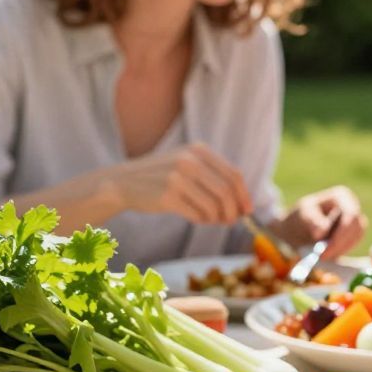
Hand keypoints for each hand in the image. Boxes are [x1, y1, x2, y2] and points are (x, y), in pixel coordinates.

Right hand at [112, 144, 251, 223]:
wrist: (124, 182)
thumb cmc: (161, 177)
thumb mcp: (187, 163)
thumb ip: (213, 177)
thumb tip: (242, 205)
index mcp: (198, 150)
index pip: (233, 175)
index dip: (244, 195)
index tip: (247, 210)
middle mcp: (189, 161)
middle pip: (226, 192)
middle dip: (233, 211)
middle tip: (231, 221)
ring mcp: (177, 178)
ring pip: (213, 206)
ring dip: (216, 218)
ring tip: (210, 220)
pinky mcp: (167, 196)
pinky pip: (197, 215)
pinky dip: (202, 221)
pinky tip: (196, 218)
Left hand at [272, 186, 366, 260]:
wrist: (300, 227)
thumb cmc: (302, 217)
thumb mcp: (302, 215)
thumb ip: (312, 221)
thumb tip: (321, 231)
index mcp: (342, 196)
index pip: (350, 216)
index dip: (340, 235)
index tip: (324, 251)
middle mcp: (353, 206)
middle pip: (356, 228)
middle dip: (340, 245)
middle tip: (323, 258)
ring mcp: (356, 220)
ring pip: (356, 238)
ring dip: (340, 250)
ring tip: (322, 256)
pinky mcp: (355, 233)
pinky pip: (353, 245)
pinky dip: (341, 251)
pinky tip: (327, 254)